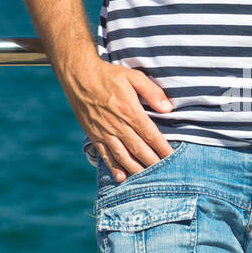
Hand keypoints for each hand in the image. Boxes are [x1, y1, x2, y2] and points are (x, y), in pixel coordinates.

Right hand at [56, 54, 175, 182]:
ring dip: (136, 169)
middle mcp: (117, 125)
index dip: (163, 148)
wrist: (79, 76)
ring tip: (147, 178)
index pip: (151, 135)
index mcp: (129, 110)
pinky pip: (105, 155)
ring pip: (123, 156)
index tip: (172, 157)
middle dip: (153, 162)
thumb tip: (168, 108)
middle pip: (139, 149)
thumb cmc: (108, 75)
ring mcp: (104, 132)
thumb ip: (152, 92)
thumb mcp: (133, 76)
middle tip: (164, 172)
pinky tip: (121, 177)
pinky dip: (113, 168)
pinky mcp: (93, 135)